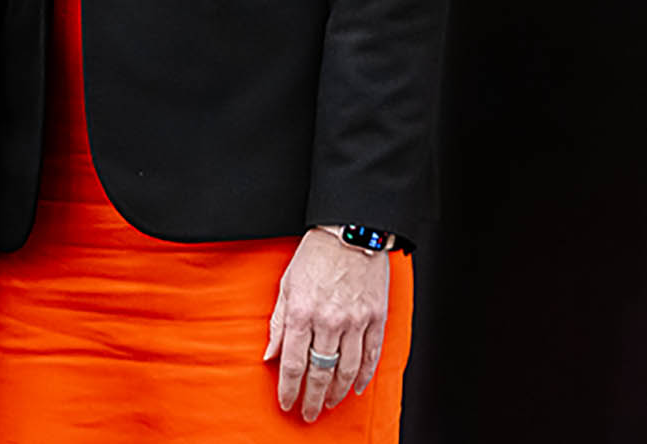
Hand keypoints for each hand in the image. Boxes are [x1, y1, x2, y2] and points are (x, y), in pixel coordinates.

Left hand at [263, 227, 390, 421]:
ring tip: (328, 403)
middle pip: (320, 372)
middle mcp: (329, 321)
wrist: (349, 231)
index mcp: (302, 312)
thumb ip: (279, 324)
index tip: (285, 403)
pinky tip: (356, 388)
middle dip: (312, 398)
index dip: (288, 388)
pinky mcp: (376, 318)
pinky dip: (364, 376)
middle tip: (308, 414)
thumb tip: (269, 355)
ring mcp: (356, 321)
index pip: (293, 363)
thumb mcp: (286, 286)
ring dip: (336, 392)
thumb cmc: (314, 255)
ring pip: (347, 369)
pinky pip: (372, 355)